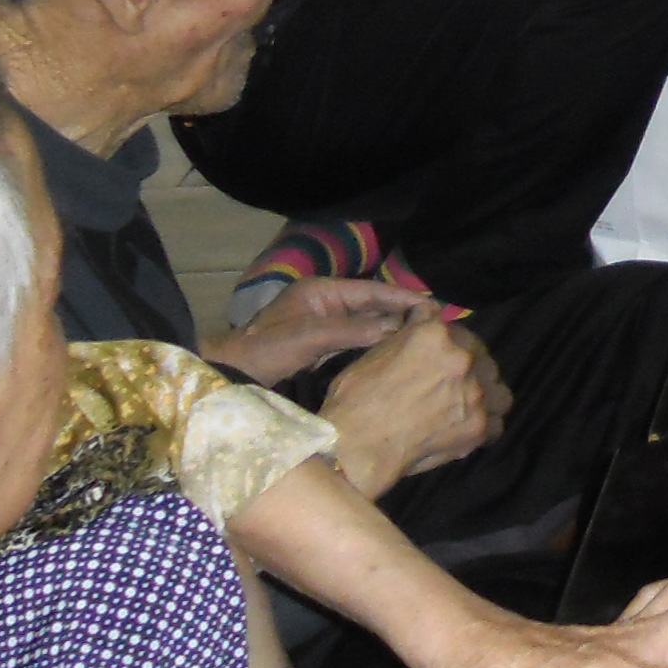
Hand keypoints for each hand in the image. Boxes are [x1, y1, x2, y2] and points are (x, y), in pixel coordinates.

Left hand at [207, 276, 436, 385]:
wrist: (232, 376)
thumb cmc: (267, 350)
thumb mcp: (311, 336)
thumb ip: (354, 330)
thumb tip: (397, 328)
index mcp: (321, 291)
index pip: (371, 290)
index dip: (402, 297)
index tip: (432, 304)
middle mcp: (325, 304)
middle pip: (371, 306)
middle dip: (400, 313)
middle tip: (435, 323)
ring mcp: (322, 326)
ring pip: (365, 325)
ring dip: (390, 331)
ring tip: (421, 339)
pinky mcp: (320, 347)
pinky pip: (355, 342)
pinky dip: (374, 346)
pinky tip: (393, 355)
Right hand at [323, 317, 508, 498]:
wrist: (356, 446)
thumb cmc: (355, 399)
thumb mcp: (377, 351)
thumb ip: (409, 336)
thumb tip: (421, 323)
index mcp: (435, 334)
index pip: (453, 327)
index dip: (446, 342)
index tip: (438, 355)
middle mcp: (463, 357)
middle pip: (480, 355)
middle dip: (466, 367)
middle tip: (447, 385)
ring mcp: (476, 392)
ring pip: (497, 388)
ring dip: (483, 394)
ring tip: (463, 406)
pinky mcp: (480, 425)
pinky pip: (497, 423)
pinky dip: (484, 426)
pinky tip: (465, 429)